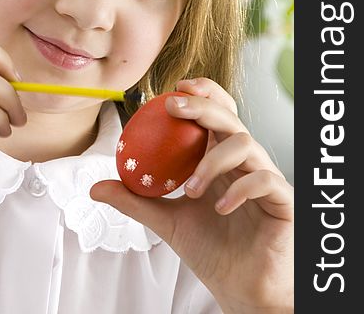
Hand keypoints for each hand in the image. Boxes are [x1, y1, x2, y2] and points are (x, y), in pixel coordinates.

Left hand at [91, 78, 293, 312]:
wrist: (240, 289)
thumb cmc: (210, 249)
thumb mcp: (166, 220)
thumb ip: (135, 200)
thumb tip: (96, 188)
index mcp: (221, 158)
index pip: (217, 113)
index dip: (202, 93)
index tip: (174, 90)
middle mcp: (244, 161)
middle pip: (230, 117)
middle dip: (203, 106)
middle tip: (174, 108)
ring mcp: (265, 178)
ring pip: (246, 144)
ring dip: (212, 160)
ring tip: (190, 188)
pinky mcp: (282, 200)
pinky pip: (266, 179)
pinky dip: (240, 188)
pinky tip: (219, 207)